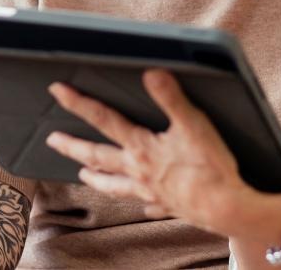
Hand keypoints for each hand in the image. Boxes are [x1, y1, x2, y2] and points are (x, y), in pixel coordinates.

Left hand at [44, 70, 266, 236]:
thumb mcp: (192, 125)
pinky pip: (148, 206)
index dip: (79, 103)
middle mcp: (139, 172)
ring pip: (114, 185)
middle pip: (98, 156)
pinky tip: (142, 205)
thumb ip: (171, 98)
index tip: (58, 91)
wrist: (227, 208)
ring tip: (82, 175)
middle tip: (53, 140)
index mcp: (142, 148)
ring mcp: (150, 192)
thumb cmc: (210, 167)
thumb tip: (151, 73)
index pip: (104, 120)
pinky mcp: (167, 206)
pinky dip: (141, 204)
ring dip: (96, 178)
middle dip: (73, 146)